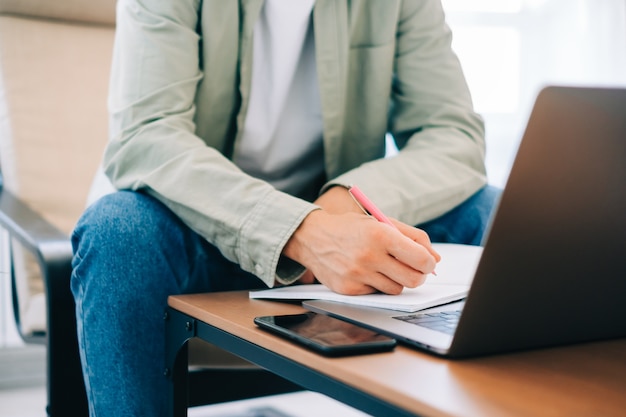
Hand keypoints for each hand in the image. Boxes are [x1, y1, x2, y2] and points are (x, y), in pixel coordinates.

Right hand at [286, 187, 439, 294]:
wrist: (313, 237)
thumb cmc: (352, 228)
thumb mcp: (381, 221)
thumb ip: (412, 237)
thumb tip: (435, 259)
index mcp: (381, 234)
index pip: (421, 259)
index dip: (429, 263)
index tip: (428, 262)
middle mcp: (369, 256)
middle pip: (413, 280)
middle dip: (418, 276)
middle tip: (413, 269)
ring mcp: (358, 275)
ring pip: (396, 289)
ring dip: (396, 280)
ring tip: (384, 267)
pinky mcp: (349, 289)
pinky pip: (376, 293)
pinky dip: (376, 285)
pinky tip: (366, 272)